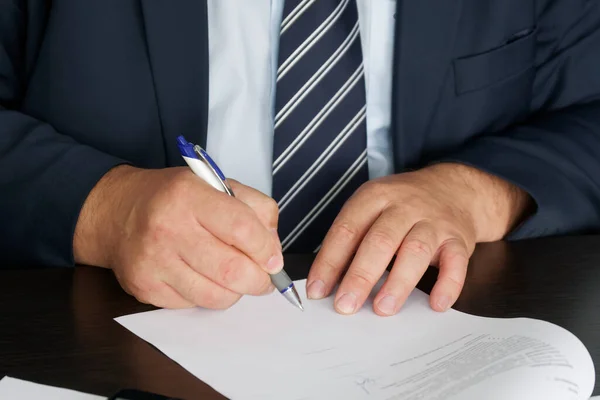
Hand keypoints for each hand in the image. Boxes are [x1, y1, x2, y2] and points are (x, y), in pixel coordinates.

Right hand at [73, 165, 282, 308]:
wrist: (117, 212)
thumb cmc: (174, 199)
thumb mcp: (217, 185)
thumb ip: (255, 208)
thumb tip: (273, 250)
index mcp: (189, 195)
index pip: (242, 229)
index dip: (267, 250)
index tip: (273, 259)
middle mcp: (168, 228)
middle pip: (232, 270)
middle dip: (259, 281)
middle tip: (263, 278)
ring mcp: (154, 262)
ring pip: (216, 296)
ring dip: (236, 292)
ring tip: (235, 278)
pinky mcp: (145, 287)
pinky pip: (193, 304)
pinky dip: (208, 296)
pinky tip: (203, 278)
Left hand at [306, 163, 531, 315]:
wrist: (453, 189)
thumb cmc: (401, 207)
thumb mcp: (371, 208)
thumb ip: (352, 241)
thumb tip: (327, 284)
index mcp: (374, 197)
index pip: (347, 230)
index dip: (330, 262)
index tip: (318, 290)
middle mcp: (404, 207)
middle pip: (380, 240)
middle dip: (360, 276)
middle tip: (346, 305)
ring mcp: (433, 221)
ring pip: (415, 250)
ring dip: (398, 282)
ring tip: (383, 308)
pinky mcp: (458, 238)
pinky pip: (456, 262)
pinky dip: (448, 284)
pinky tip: (436, 304)